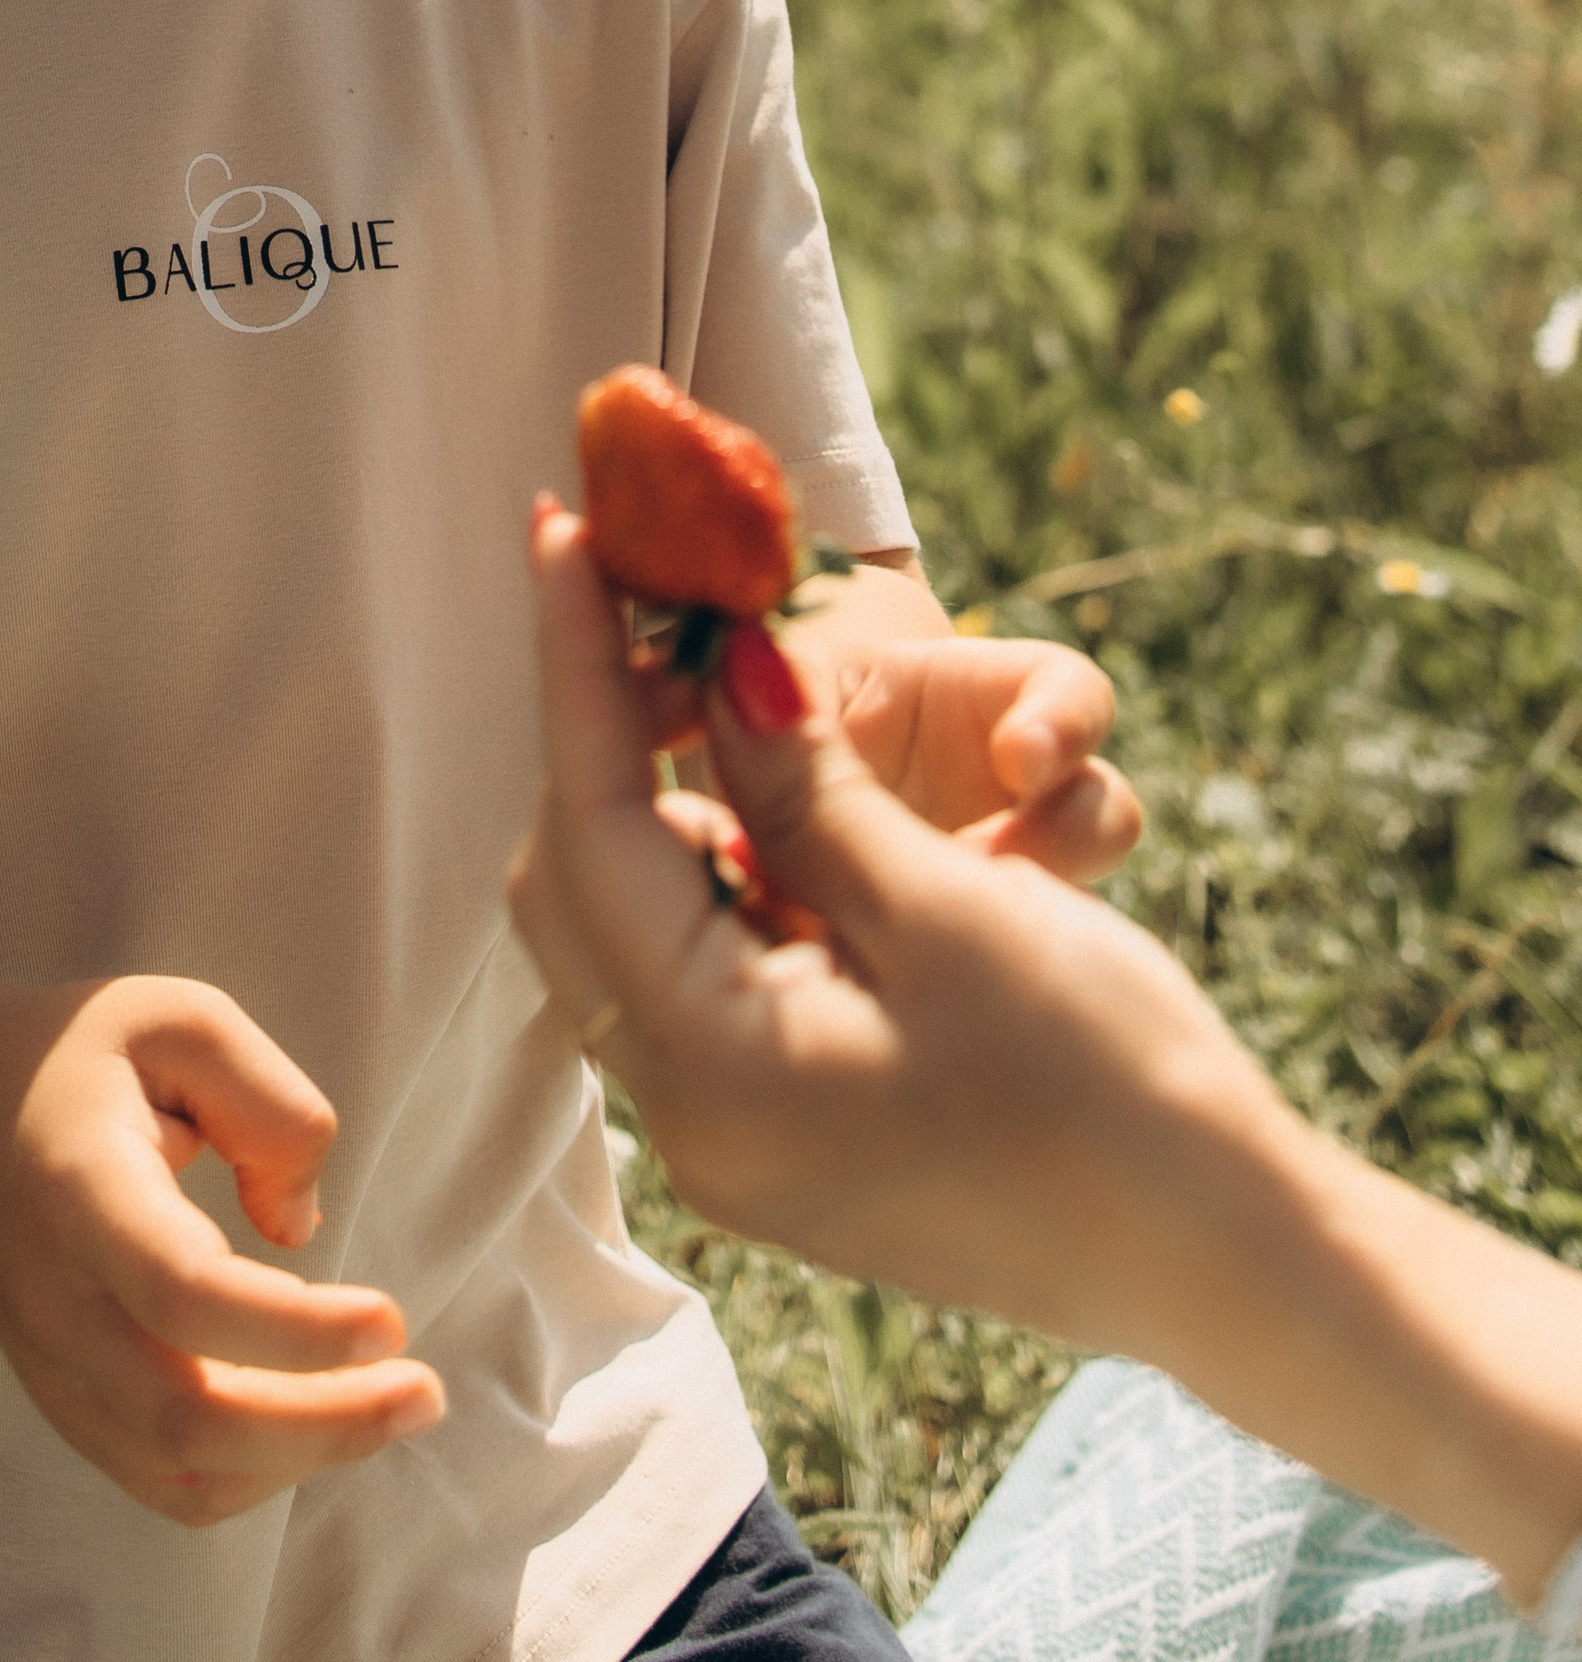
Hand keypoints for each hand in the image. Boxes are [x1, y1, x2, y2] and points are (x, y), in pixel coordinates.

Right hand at [0, 970, 443, 1526]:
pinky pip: (165, 1483)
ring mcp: (53, 1371)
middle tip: (424, 1391)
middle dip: (323, 1427)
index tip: (391, 1320)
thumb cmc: (88, 1060)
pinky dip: (254, 1477)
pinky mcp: (69, 1406)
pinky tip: (314, 1421)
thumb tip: (300, 1232)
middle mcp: (55, 1302)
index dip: (296, 1331)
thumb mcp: (181, 1019)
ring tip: (392, 1404)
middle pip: (185, 1415)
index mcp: (78, 1192)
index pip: (183, 1293)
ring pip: (180, 1470)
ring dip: (302, 1460)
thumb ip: (266, 1103)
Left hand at [510, 504, 1269, 1341]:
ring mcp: (740, 1144)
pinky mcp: (794, 1139)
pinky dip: (724, 873)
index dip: (575, 664)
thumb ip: (806, 789)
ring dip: (662, 800)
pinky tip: (782, 799)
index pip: (589, 824)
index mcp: (713, 1072)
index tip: (557, 528)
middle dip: (601, 735)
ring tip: (718, 683)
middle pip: (580, 884)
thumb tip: (721, 668)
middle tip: (633, 597)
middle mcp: (693, 1125)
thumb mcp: (947, 908)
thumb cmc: (1110, 1084)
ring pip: (636, 926)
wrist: (1228, 1259)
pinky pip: (706, 976)